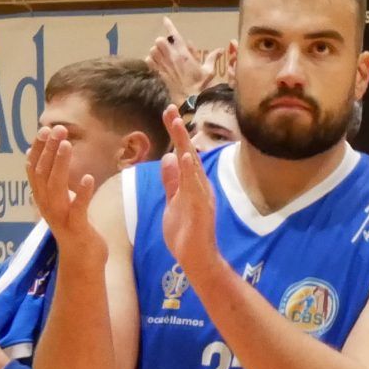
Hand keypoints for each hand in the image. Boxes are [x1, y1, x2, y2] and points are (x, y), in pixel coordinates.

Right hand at [28, 125, 99, 253]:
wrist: (81, 261)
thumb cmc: (74, 227)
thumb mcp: (61, 201)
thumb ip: (54, 182)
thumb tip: (46, 157)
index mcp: (42, 198)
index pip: (35, 169)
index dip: (39, 149)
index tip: (45, 129)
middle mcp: (47, 206)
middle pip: (43, 174)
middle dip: (49, 150)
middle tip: (57, 129)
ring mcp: (60, 217)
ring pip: (56, 188)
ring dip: (61, 164)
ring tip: (67, 145)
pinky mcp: (76, 227)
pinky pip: (78, 208)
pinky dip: (82, 193)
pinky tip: (88, 177)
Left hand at [148, 16, 229, 104]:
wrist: (189, 100)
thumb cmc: (200, 85)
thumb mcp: (208, 71)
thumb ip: (213, 58)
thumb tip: (221, 50)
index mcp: (184, 54)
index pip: (174, 35)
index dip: (169, 25)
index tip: (165, 20)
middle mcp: (171, 57)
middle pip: (160, 40)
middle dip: (163, 42)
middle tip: (168, 47)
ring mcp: (163, 65)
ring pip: (153, 49)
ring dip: (156, 51)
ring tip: (162, 56)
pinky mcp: (157, 73)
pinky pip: (148, 61)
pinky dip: (151, 61)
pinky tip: (156, 64)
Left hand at [160, 112, 221, 278]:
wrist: (196, 259)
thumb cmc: (185, 234)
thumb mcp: (173, 202)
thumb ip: (171, 181)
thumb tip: (168, 158)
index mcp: (192, 184)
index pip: (182, 154)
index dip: (175, 134)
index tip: (167, 113)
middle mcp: (199, 185)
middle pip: (188, 153)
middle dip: (178, 132)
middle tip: (169, 109)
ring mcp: (201, 196)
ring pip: (192, 165)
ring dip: (183, 144)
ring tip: (176, 124)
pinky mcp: (200, 208)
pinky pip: (194, 186)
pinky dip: (190, 170)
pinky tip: (184, 156)